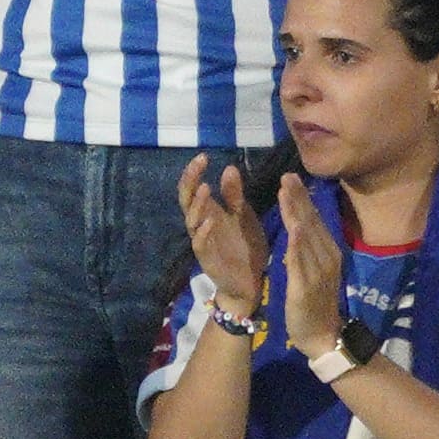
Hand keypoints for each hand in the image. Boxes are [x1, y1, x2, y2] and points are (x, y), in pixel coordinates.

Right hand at [178, 155, 270, 314]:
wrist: (250, 281)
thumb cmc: (244, 246)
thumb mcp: (243, 216)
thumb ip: (235, 195)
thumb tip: (229, 167)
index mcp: (210, 212)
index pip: (196, 188)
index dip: (195, 173)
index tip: (203, 156)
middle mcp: (201, 224)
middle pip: (187, 200)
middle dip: (191, 181)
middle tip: (199, 164)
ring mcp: (202, 241)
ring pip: (191, 220)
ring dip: (198, 204)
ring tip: (206, 188)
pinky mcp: (207, 258)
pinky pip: (200, 244)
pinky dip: (203, 232)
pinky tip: (210, 221)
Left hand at [276, 172, 342, 357]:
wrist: (323, 337)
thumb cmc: (315, 305)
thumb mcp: (314, 271)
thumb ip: (308, 249)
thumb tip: (301, 225)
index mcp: (328, 252)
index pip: (314, 220)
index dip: (302, 198)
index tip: (290, 178)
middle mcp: (327, 257)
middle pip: (311, 222)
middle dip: (298, 198)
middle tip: (287, 175)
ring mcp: (319, 271)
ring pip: (306, 236)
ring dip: (296, 212)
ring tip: (287, 191)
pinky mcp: (307, 286)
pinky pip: (301, 262)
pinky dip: (298, 244)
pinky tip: (294, 228)